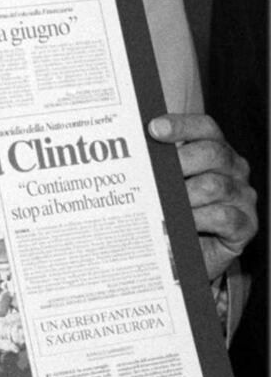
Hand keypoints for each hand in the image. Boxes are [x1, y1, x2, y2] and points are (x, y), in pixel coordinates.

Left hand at [148, 113, 256, 279]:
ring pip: (215, 186)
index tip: (153, 128)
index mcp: (216, 149)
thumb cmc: (176, 208)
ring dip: (185, 194)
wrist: (189, 251)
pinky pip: (223, 217)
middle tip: (155, 171)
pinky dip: (199, 218)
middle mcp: (235, 169)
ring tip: (163, 201)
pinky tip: (181, 221)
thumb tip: (130, 146)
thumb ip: (159, 162)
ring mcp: (243, 196)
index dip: (181, 125)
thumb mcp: (168, 181)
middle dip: (180, 159)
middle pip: (212, 153)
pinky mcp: (246, 225)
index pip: (205, 127)